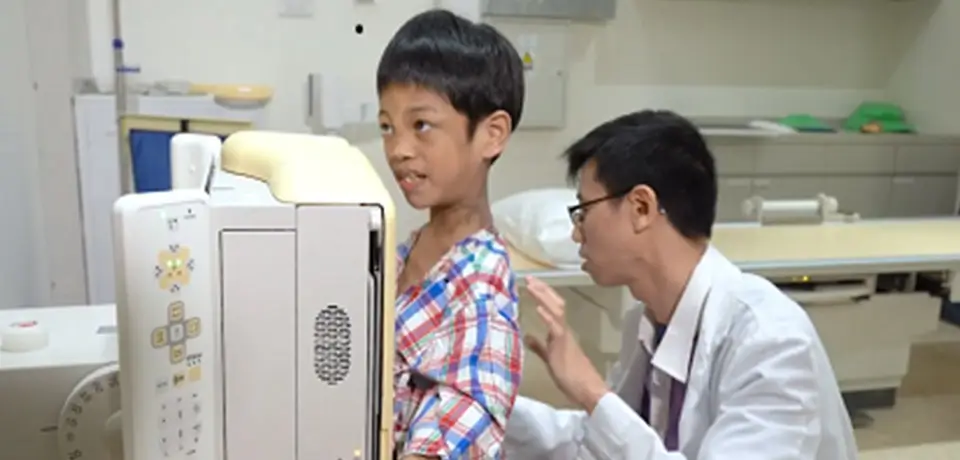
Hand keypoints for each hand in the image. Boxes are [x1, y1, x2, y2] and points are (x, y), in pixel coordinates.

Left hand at [524, 276, 609, 412]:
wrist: (588, 390)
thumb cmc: (572, 377)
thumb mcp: (551, 359)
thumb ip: (540, 347)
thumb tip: (527, 336)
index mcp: (560, 333)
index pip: (552, 308)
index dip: (542, 294)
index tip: (531, 283)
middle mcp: (563, 330)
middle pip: (555, 304)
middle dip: (542, 290)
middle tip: (530, 277)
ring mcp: (564, 337)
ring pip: (556, 311)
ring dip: (543, 297)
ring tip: (532, 285)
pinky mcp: (564, 346)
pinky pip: (556, 328)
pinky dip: (547, 317)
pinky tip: (538, 308)